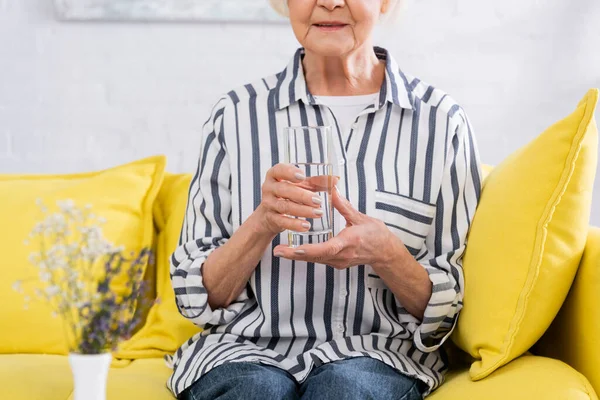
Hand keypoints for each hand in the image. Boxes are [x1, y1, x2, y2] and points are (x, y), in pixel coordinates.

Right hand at [254, 164, 332, 236]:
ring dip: (302, 210)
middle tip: (318, 200)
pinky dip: (294, 224)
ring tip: (318, 213)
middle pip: (284, 190)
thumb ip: (317, 182)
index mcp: (275, 175)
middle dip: (302, 195)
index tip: (302, 176)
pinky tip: (306, 226)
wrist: (269, 215)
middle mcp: (269, 188)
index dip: (289, 172)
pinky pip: (282, 221)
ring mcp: (268, 204)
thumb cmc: (288, 195)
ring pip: (285, 206)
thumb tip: (336, 180)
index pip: (278, 170)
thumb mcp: (301, 186)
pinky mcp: (270, 219)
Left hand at [273, 187, 396, 268]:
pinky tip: (294, 251)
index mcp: (349, 242)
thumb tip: (332, 189)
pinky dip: (306, 255)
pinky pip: (319, 259)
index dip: (311, 249)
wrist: (385, 252)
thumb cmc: (375, 234)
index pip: (328, 248)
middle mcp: (343, 255)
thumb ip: (344, 205)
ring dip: (298, 256)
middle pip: (316, 257)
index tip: (296, 248)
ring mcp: (339, 262)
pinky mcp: (337, 263)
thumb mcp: (361, 218)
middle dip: (295, 255)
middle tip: (278, 251)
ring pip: (315, 260)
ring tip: (280, 252)